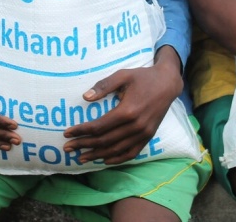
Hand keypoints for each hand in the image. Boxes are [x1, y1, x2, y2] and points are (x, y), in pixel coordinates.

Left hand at [63, 46, 182, 164]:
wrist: (167, 83)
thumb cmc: (143, 77)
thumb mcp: (123, 75)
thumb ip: (104, 85)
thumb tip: (85, 97)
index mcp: (127, 110)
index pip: (99, 126)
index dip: (81, 131)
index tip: (67, 133)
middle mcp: (136, 126)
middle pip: (105, 140)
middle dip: (84, 145)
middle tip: (68, 148)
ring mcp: (143, 133)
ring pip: (116, 150)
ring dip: (97, 155)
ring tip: (81, 157)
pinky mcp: (148, 136)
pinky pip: (131, 153)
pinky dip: (117, 159)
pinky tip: (104, 160)